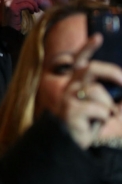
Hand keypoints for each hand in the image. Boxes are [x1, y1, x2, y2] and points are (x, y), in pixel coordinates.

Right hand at [3, 0, 38, 30]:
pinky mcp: (12, 8)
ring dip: (34, 4)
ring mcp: (8, 2)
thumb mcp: (16, 6)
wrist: (9, 30)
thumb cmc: (14, 18)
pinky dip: (32, 7)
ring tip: (35, 10)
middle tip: (36, 5)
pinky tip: (32, 12)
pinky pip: (26, 4)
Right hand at [59, 34, 121, 148]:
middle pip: (90, 69)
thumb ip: (115, 97)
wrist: (71, 146)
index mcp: (76, 84)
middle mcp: (68, 87)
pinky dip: (104, 118)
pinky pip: (99, 109)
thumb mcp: (105, 108)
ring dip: (108, 108)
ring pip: (98, 91)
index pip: (79, 61)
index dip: (87, 48)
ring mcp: (68, 97)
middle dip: (111, 72)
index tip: (98, 36)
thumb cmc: (89, 126)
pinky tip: (94, 125)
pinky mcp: (71, 110)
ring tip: (101, 120)